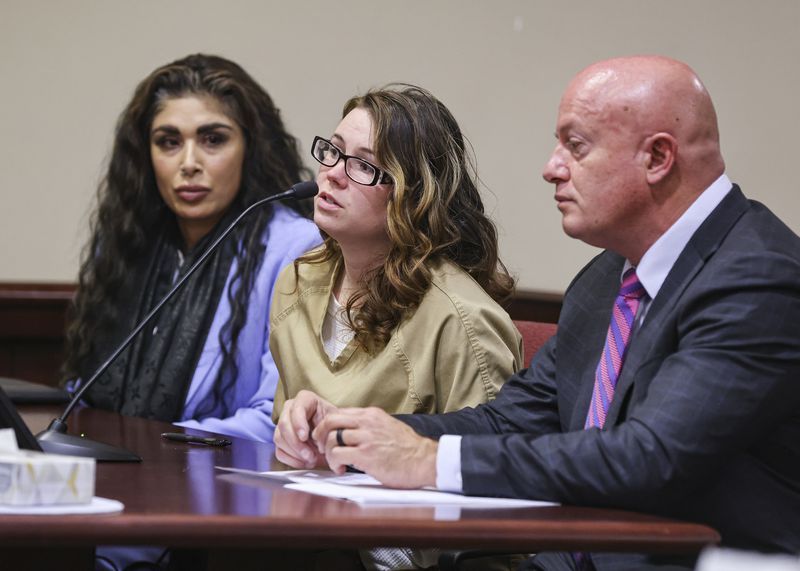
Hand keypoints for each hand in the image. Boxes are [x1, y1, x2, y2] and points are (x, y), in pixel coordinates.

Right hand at [274, 390, 337, 468]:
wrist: (331, 433)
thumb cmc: (333, 424)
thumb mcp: (335, 420)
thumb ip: (327, 426)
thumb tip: (318, 439)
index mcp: (305, 399)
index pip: (297, 409)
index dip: (299, 423)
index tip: (305, 437)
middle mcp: (290, 408)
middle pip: (284, 425)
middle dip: (296, 443)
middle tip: (310, 455)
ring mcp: (283, 423)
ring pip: (279, 439)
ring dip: (295, 453)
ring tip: (311, 459)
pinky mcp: (280, 439)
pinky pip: (279, 451)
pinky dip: (291, 460)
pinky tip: (304, 462)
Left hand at [313, 407, 437, 488]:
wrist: (425, 461)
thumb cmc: (409, 449)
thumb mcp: (389, 426)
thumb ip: (371, 426)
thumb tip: (355, 431)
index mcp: (372, 414)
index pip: (340, 412)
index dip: (328, 425)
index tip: (327, 437)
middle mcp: (367, 422)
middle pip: (330, 420)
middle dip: (320, 434)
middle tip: (321, 447)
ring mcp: (366, 438)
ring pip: (330, 438)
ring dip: (327, 452)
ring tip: (334, 462)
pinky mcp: (366, 455)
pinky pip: (337, 455)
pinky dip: (334, 463)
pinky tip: (341, 469)